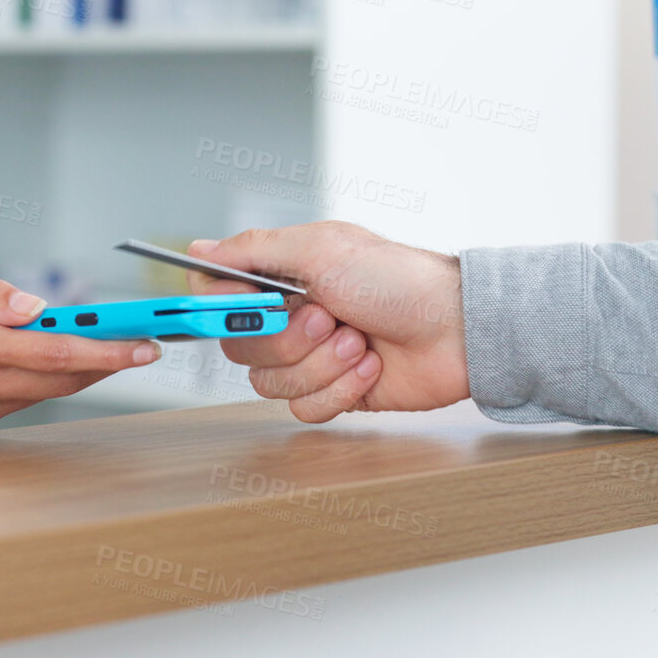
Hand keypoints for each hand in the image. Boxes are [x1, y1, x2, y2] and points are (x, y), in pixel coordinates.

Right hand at [0, 277, 160, 436]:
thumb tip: (41, 307)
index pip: (59, 350)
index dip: (110, 350)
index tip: (146, 346)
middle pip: (62, 378)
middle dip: (106, 362)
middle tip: (141, 346)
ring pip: (43, 392)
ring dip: (72, 371)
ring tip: (94, 346)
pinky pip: (16, 403)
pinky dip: (34, 382)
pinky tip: (32, 363)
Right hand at [186, 222, 469, 421]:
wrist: (458, 331)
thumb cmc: (399, 281)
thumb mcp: (322, 249)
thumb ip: (254, 249)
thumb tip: (200, 250)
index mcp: (280, 277)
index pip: (216, 297)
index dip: (224, 309)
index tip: (251, 305)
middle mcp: (288, 318)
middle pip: (239, 348)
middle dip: (287, 340)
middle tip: (328, 318)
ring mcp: (309, 358)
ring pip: (269, 383)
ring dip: (320, 365)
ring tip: (358, 342)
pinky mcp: (332, 392)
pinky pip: (302, 408)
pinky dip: (339, 390)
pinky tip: (370, 367)